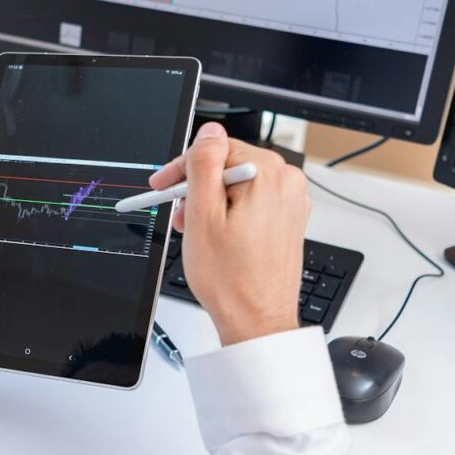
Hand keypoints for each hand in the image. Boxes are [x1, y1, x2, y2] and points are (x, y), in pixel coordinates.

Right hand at [150, 122, 310, 345]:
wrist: (257, 321)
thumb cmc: (232, 280)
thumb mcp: (203, 214)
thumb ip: (203, 164)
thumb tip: (208, 133)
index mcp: (269, 175)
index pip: (216, 151)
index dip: (182, 169)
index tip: (163, 185)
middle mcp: (288, 184)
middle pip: (228, 167)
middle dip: (197, 189)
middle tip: (179, 216)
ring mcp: (291, 204)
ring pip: (238, 186)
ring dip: (211, 204)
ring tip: (196, 233)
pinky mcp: (288, 221)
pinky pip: (252, 203)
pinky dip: (230, 214)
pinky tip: (217, 237)